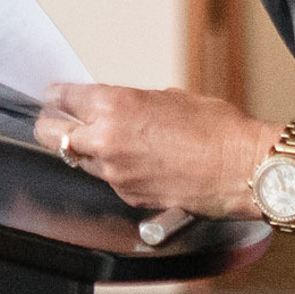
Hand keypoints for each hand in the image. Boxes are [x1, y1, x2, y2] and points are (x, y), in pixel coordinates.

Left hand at [32, 82, 275, 220]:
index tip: (55, 99)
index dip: (56, 98)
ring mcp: (113, 171)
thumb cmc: (217, 129)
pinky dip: (114, 172)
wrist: (243, 168)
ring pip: (78, 160)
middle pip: (51, 134)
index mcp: (113, 105)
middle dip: (52, 127)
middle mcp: (105, 139)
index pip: (61, 98)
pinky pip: (107, 180)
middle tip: (59, 122)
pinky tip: (136, 163)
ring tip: (108, 144)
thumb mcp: (169, 98)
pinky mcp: (127, 195)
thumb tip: (115, 107)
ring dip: (85, 151)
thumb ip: (131, 103)